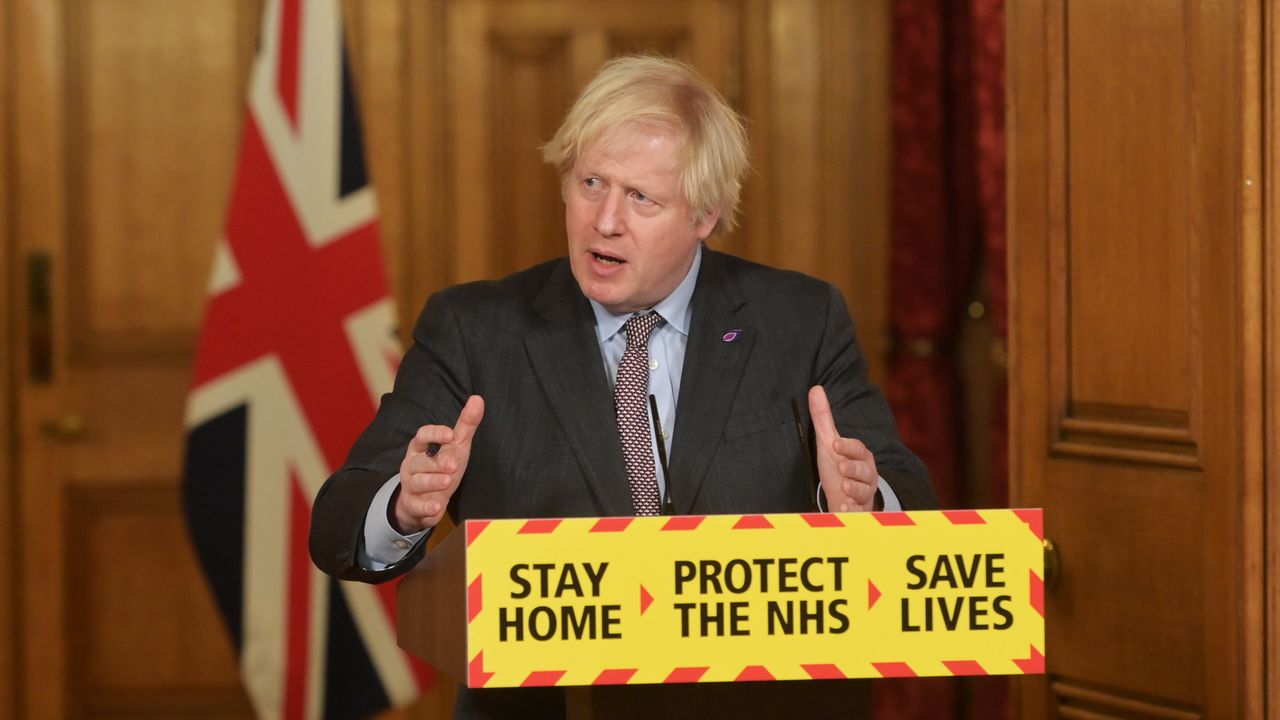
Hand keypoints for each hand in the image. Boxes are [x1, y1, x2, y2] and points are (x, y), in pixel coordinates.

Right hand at [393, 395, 484, 532]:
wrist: (424, 501)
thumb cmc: (441, 467)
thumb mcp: (455, 447)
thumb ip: (466, 425)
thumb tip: (478, 399)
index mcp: (420, 447)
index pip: (421, 435)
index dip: (434, 434)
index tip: (450, 434)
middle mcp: (412, 465)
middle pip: (420, 461)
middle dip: (437, 463)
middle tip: (453, 465)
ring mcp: (410, 485)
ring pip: (418, 482)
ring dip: (432, 482)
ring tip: (447, 482)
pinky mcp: (412, 505)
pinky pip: (416, 506)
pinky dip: (426, 508)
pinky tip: (436, 507)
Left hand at [808, 385, 877, 511]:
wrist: (847, 497)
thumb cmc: (839, 468)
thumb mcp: (829, 443)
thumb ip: (823, 418)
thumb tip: (816, 389)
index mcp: (860, 456)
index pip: (858, 449)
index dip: (848, 447)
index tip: (835, 445)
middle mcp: (866, 475)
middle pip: (865, 470)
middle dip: (854, 468)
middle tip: (841, 467)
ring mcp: (863, 493)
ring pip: (864, 491)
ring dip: (854, 489)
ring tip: (844, 488)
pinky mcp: (859, 511)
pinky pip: (859, 512)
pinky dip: (851, 512)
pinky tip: (843, 509)